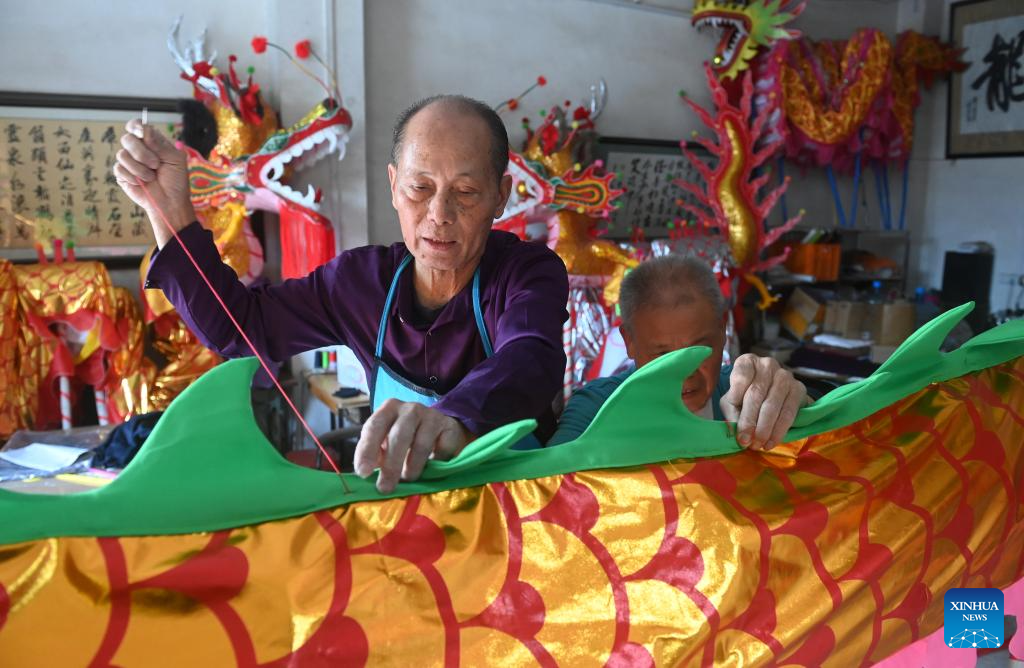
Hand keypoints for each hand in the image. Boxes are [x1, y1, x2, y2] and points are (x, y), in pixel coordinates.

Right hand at [113, 119, 195, 247]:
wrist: (170, 202)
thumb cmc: (176, 181)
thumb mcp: (175, 160)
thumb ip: (160, 144)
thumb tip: (144, 130)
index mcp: (151, 142)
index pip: (136, 126)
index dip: (135, 126)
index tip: (141, 133)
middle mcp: (138, 149)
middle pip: (127, 139)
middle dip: (141, 152)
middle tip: (156, 164)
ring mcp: (129, 162)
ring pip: (122, 154)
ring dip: (139, 168)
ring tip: (152, 177)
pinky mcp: (122, 174)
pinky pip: (119, 169)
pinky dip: (133, 176)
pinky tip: (142, 183)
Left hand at [353, 400, 473, 492]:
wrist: (440, 429)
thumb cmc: (406, 439)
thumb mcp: (386, 442)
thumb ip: (375, 454)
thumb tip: (365, 473)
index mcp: (388, 409)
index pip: (374, 427)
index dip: (367, 450)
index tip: (363, 473)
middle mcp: (410, 409)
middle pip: (399, 436)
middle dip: (391, 465)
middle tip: (385, 487)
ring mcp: (432, 416)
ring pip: (421, 445)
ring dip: (413, 467)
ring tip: (408, 478)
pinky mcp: (450, 426)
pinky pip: (441, 449)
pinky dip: (435, 462)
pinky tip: (431, 466)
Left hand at [719, 354, 807, 450]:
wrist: (772, 394)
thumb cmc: (746, 396)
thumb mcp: (732, 401)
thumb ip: (731, 412)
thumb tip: (737, 432)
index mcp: (747, 362)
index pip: (741, 377)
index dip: (736, 400)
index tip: (734, 420)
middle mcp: (767, 364)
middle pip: (756, 394)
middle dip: (750, 421)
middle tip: (746, 442)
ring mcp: (785, 375)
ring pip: (773, 404)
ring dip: (765, 429)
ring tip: (758, 445)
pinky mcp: (799, 388)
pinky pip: (789, 412)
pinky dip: (779, 430)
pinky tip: (771, 442)